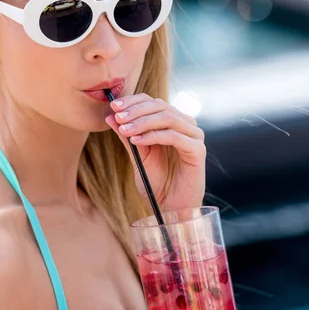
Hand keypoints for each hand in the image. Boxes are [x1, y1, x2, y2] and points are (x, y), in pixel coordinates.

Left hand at [105, 94, 205, 209]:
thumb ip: (127, 135)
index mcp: (173, 122)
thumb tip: (110, 116)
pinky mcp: (198, 150)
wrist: (171, 208)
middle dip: (136, 110)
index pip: (153, 102)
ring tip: (124, 130)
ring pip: (167, 118)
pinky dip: (153, 136)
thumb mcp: (137, 155)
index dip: (133, 101)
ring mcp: (194, 136)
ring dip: (142, 122)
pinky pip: (174, 136)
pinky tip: (136, 141)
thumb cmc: (156, 182)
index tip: (114, 106)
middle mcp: (186, 125)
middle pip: (160, 106)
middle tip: (118, 117)